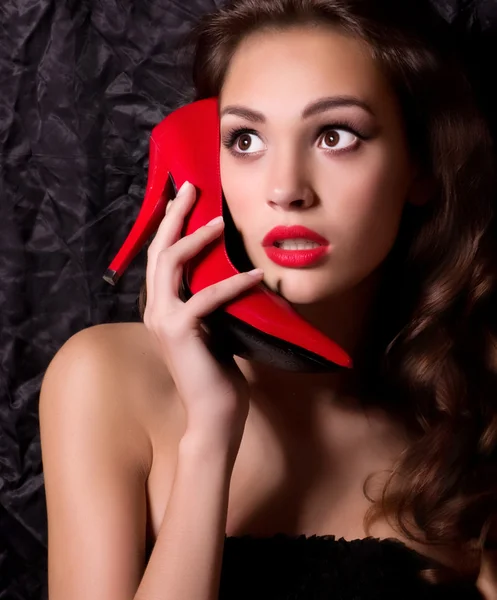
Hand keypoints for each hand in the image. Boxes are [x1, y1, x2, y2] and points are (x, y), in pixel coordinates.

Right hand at [143, 180, 263, 455]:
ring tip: (220, 222)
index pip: (162, 257)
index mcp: (163, 306)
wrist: (212, 413)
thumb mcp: (214, 327)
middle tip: (190, 187)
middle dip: (174, 216)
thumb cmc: (216, 372)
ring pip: (171, 264)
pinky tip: (256, 275)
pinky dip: (233, 284)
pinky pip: (206, 297)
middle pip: (159, 250)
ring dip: (196, 239)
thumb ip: (212, 301)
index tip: (184, 198)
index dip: (170, 225)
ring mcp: (163, 319)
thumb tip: (233, 271)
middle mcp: (155, 309)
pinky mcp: (179, 332)